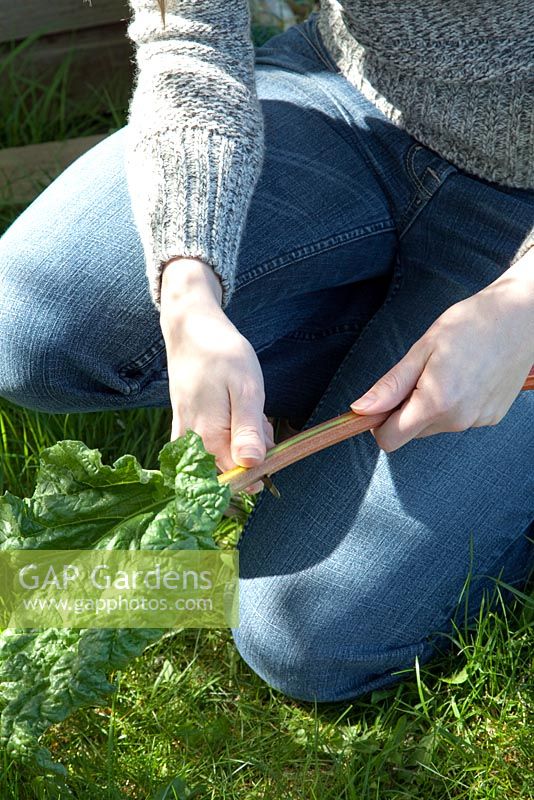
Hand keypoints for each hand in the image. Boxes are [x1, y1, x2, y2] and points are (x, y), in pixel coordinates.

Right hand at [159, 257, 274, 492]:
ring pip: (223, 457)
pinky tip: (234, 414)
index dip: (262, 466)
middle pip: (231, 469)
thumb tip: (252, 466)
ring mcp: (184, 438)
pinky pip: (209, 447)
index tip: (269, 439)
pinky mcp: (182, 429)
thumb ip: (247, 431)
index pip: (239, 479)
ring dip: (242, 440)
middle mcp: (192, 445)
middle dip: (253, 451)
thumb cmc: (222, 355)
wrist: (191, 330)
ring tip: (247, 409)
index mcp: (209, 439)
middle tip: (259, 417)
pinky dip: (228, 435)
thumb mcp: (247, 390)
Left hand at [350, 264, 533, 451]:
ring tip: (446, 370)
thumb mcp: (422, 349)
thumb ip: (391, 385)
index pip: (389, 439)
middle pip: (411, 432)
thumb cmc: (470, 324)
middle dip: (405, 409)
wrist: (521, 316)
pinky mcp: (491, 417)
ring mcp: (477, 421)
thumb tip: (360, 409)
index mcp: (436, 403)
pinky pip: (457, 419)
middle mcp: (458, 420)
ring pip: (434, 425)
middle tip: (419, 373)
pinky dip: (453, 403)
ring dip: (429, 406)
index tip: (380, 401)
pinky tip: (465, 376)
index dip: (377, 422)